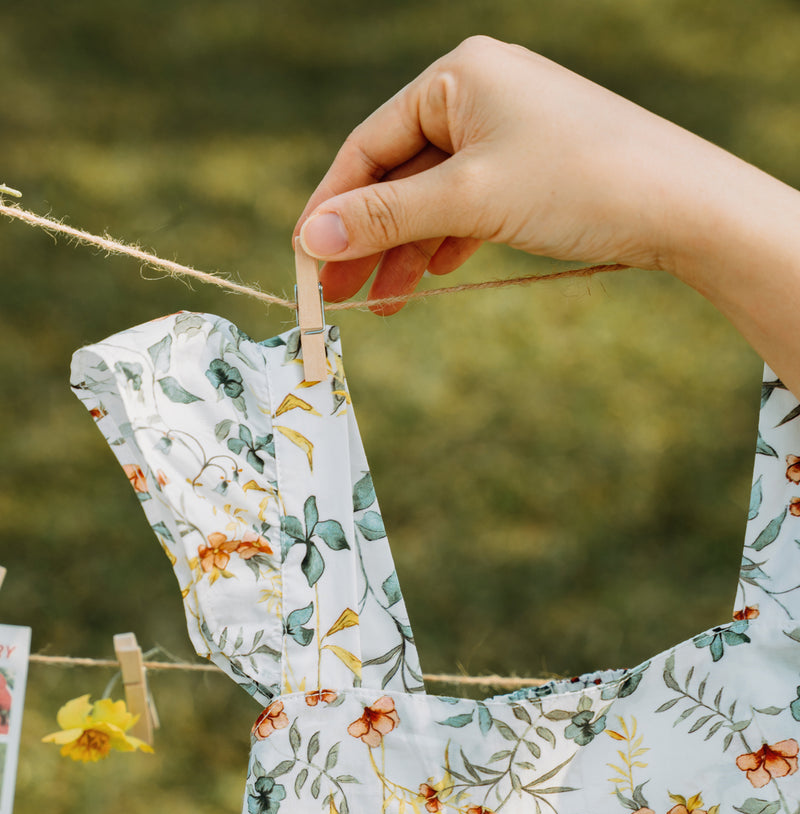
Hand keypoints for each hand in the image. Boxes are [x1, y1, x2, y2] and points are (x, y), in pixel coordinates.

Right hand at [294, 36, 707, 313]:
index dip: (331, 205)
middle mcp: (478, 93)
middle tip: (336, 296)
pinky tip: (430, 279)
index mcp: (457, 77)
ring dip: (404, 252)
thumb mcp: (469, 200)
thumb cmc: (579, 182)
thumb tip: (311, 240)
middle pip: (398, 174)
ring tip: (380, 307)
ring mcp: (507, 131)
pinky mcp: (531, 166)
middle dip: (367, 238)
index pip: (369, 144)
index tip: (304, 258)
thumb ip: (385, 218)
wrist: (680, 205)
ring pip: (433, 197)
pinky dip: (446, 243)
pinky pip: (469, 205)